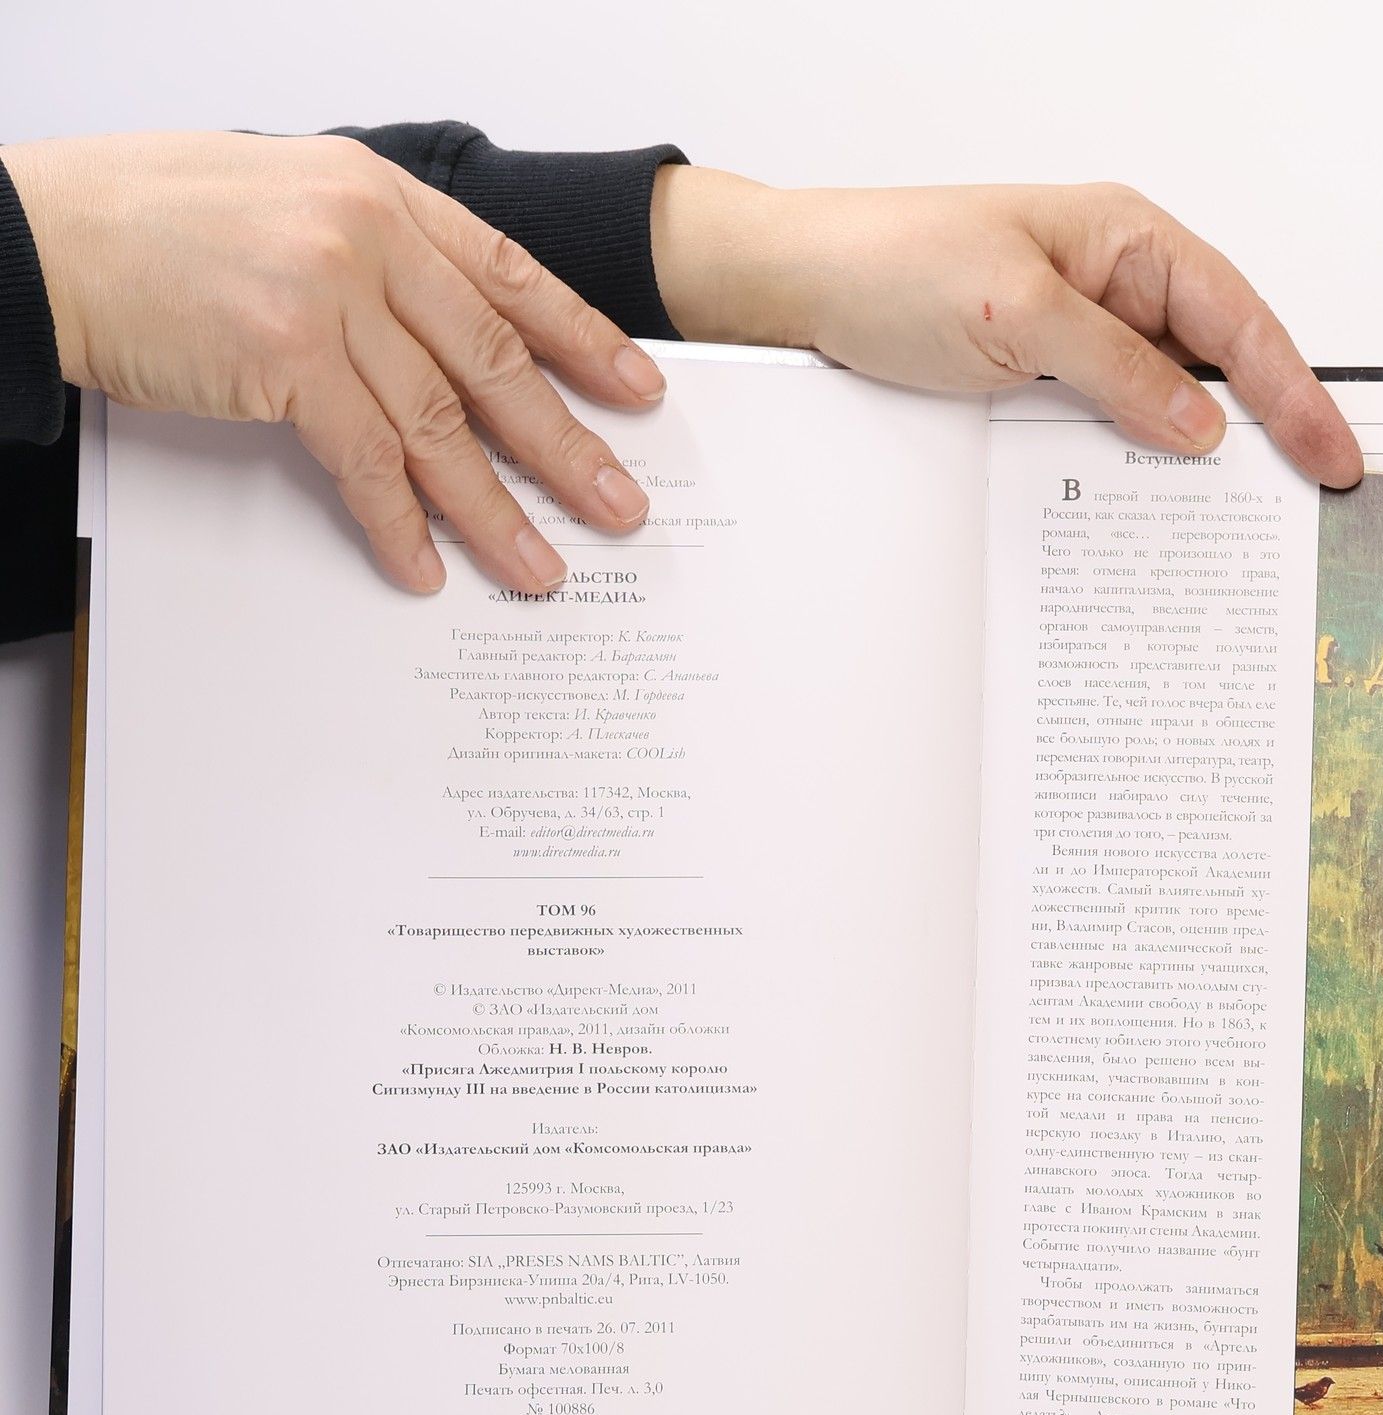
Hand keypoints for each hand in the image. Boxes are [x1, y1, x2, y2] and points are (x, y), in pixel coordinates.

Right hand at [3, 132, 665, 593]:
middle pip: (497, 362)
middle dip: (568, 447)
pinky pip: (368, 463)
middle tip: (620, 507)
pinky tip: (428, 568)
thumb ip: (373, 254)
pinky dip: (401, 524)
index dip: (584, 341)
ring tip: (543, 567)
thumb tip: (442, 332)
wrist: (43, 236)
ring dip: (498, 510)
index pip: (512, 277)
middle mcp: (368, 237)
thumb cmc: (151, 221)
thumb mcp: (286, 202)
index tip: (638, 393)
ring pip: (443, 426)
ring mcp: (329, 294)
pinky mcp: (284, 357)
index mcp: (381, 195)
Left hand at [652, 169, 1361, 486]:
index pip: (1239, 321)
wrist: (797, 290)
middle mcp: (1115, 285)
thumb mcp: (1016, 316)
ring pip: (1166, 406)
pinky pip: (1111, 428)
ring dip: (1196, 462)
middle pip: (1218, 365)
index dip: (1294, 393)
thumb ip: (1117, 370)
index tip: (1332, 456)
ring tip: (1238, 526)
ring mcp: (1082, 337)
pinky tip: (1150, 511)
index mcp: (1127, 241)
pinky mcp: (1044, 382)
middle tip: (1307, 504)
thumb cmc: (893, 265)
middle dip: (1266, 432)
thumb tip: (1199, 425)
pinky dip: (1136, 468)